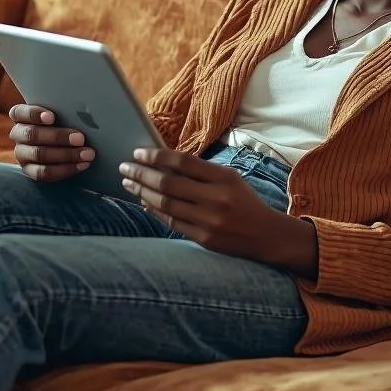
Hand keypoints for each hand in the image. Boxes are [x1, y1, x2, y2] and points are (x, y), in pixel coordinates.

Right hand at [9, 104, 95, 181]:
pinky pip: (44, 172)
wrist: (58, 144)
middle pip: (32, 135)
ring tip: (87, 154)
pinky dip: (65, 169)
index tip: (52, 117)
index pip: (19, 112)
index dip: (34, 114)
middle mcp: (18, 134)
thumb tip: (85, 115)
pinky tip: (81, 165)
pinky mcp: (29, 170)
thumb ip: (64, 112)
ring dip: (66, 155)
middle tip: (80, 138)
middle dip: (58, 137)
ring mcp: (22, 153)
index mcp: (21, 116)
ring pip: (39, 154)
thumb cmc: (61, 122)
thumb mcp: (60, 114)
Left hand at [119, 148, 318, 275]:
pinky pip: (171, 222)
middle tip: (124, 167)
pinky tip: (144, 202)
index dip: (157, 156)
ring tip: (129, 183)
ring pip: (165, 204)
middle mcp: (216, 198)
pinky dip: (154, 211)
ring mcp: (209, 220)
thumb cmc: (244, 201)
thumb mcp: (229, 178)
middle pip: (168, 184)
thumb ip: (200, 172)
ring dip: (142, 192)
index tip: (138, 152)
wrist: (266, 235)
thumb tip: (163, 163)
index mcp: (224, 178)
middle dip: (141, 174)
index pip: (183, 162)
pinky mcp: (204, 238)